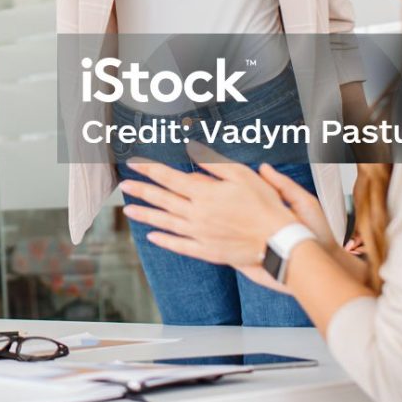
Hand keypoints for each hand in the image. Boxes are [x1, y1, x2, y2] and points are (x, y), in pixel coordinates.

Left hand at [118, 148, 302, 289]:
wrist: (277, 240)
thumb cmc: (265, 204)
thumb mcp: (242, 175)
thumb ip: (214, 165)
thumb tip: (193, 151)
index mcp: (204, 193)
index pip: (169, 178)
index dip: (150, 169)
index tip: (134, 164)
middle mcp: (197, 214)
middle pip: (162, 200)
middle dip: (141, 191)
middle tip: (123, 186)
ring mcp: (200, 234)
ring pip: (166, 223)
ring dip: (146, 215)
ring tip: (129, 211)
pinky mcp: (207, 250)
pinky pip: (180, 245)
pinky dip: (164, 241)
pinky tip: (151, 237)